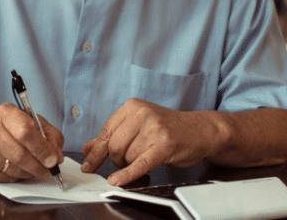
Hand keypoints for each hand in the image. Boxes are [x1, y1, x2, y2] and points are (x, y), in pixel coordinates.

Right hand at [0, 102, 64, 182]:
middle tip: (48, 169)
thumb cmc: (7, 125)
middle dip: (38, 165)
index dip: (42, 149)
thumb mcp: (32, 120)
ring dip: (29, 172)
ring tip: (35, 168)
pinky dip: (17, 176)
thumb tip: (57, 157)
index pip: (25, 132)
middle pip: (18, 154)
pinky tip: (19, 168)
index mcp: (5, 112)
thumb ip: (50, 136)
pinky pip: (4, 177)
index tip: (53, 160)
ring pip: (12, 169)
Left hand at [80, 98, 223, 186]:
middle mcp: (143, 114)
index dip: (96, 151)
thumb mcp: (138, 124)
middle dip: (117, 159)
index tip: (88, 164)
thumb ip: (112, 134)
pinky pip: (139, 164)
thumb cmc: (167, 127)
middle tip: (125, 161)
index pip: (106, 131)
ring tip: (143, 157)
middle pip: (114, 145)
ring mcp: (154, 129)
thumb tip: (88, 147)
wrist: (199, 130)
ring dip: (130, 164)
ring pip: (127, 156)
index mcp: (132, 106)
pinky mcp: (164, 145)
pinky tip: (118, 180)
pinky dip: (127, 174)